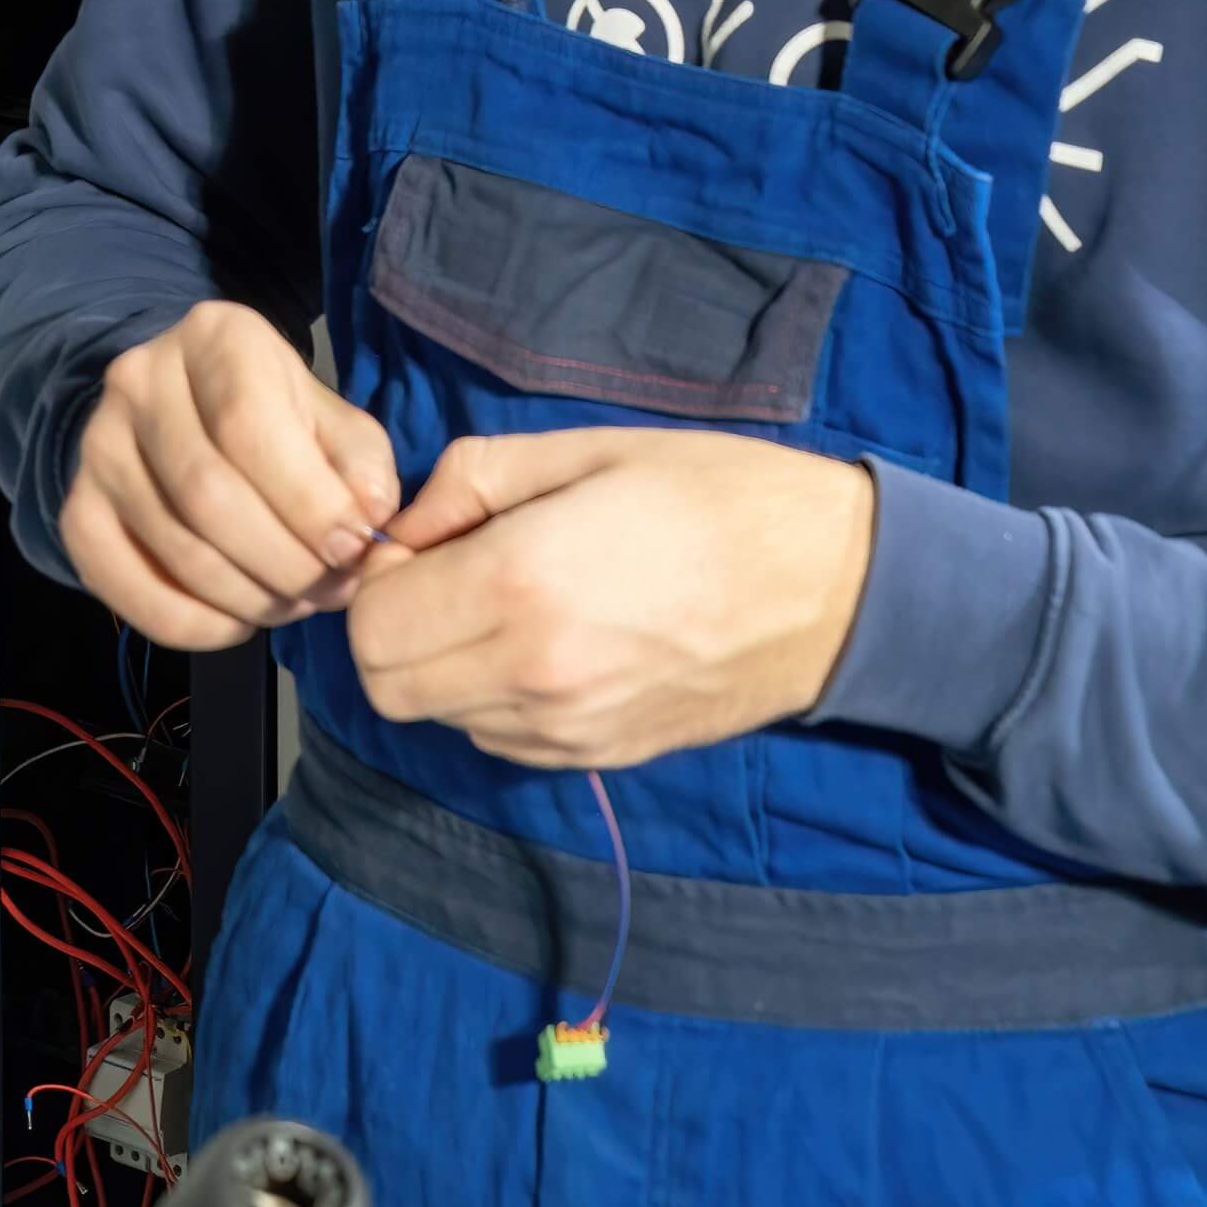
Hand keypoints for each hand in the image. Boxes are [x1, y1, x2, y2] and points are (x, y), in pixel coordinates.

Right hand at [64, 300, 400, 650]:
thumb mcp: (327, 416)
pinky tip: (238, 620)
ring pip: (176, 548)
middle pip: (208, 495)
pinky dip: (195, 625)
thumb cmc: (271, 414)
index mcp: (213, 338)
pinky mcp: (77, 512)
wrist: (178, 414)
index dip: (309, 503)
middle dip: (286, 562)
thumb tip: (369, 519)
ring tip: (296, 603)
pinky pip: (128, 590)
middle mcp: (138, 382)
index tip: (355, 549)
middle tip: (332, 590)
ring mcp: (96, 449)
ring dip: (251, 598)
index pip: (249, 428)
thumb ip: (359, 463)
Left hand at [348, 429, 875, 767]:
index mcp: (519, 582)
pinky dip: (493, 699)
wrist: (835, 587)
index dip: (380, 583)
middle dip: (395, 633)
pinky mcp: (596, 756)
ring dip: (444, 668)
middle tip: (448, 583)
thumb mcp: (583, 450)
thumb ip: (468, 482)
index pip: (371, 623)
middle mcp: (531, 671)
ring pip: (438, 716)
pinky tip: (546, 646)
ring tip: (508, 609)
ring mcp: (565, 727)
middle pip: (387, 686)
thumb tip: (402, 531)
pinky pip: (496, 738)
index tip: (423, 550)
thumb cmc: (713, 498)